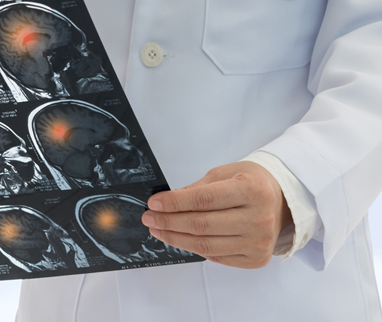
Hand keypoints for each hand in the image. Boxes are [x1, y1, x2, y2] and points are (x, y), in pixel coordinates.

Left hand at [141, 161, 292, 268]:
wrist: (283, 200)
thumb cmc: (251, 182)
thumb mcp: (224, 174)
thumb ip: (196, 189)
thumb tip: (166, 203)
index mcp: (252, 191)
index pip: (203, 200)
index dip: (174, 203)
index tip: (154, 203)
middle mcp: (259, 219)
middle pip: (202, 225)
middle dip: (169, 222)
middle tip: (150, 218)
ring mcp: (259, 242)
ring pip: (206, 245)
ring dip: (176, 238)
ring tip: (158, 230)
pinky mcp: (256, 259)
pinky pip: (216, 257)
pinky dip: (194, 248)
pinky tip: (180, 239)